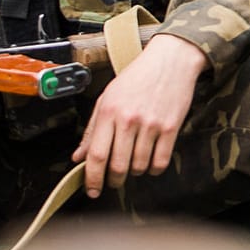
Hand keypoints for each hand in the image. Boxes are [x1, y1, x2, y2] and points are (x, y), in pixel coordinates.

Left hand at [72, 32, 207, 196]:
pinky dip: (154, 169)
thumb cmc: (138, 76)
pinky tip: (151, 163)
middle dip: (114, 180)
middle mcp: (129, 119)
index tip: (92, 190)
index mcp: (109, 111)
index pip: (96, 154)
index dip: (92, 178)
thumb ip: (92, 128)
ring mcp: (151, 124)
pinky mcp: (170, 127)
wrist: (171, 59)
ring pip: (139, 166)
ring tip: (134, 164)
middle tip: (114, 180)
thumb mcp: (108, 97)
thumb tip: (79, 157)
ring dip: (135, 172)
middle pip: (117, 165)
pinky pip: (160, 161)